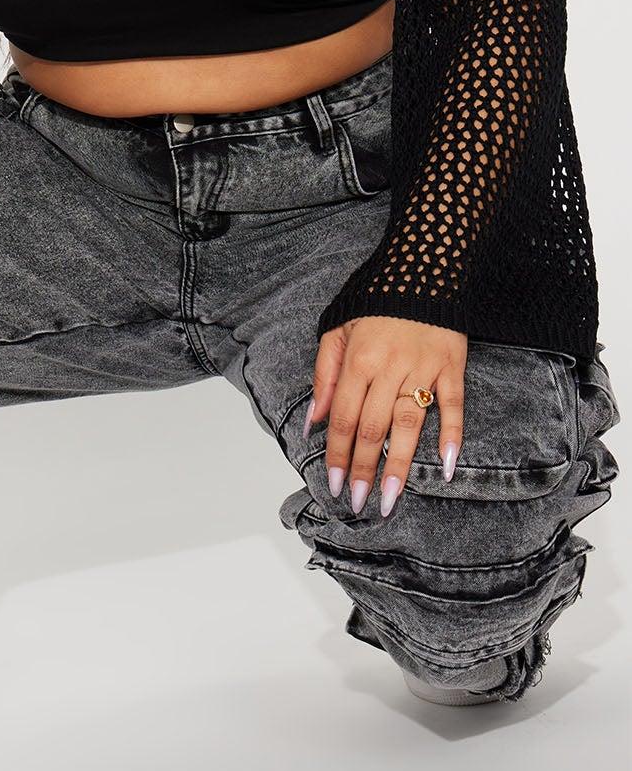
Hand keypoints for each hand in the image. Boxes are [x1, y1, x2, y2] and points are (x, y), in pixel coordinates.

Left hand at [306, 315, 465, 516]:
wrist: (420, 267)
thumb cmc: (372, 303)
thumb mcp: (336, 331)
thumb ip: (325, 377)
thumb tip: (316, 420)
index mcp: (358, 361)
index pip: (345, 418)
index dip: (339, 454)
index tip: (334, 485)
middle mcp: (390, 368)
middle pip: (374, 428)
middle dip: (364, 470)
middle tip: (359, 503)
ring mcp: (424, 369)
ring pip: (410, 424)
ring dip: (399, 465)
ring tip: (390, 498)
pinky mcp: (452, 366)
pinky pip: (454, 405)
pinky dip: (451, 435)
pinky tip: (446, 466)